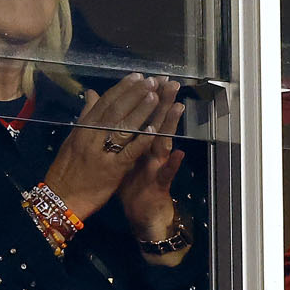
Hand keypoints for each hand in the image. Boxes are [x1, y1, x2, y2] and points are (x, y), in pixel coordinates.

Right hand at [43, 73, 174, 220]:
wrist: (61, 198)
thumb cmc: (66, 169)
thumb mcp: (72, 139)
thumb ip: (85, 116)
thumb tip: (92, 93)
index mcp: (82, 129)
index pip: (104, 103)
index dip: (122, 89)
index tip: (137, 76)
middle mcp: (90, 137)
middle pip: (115, 111)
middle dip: (134, 95)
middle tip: (152, 81)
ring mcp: (100, 153)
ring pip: (122, 127)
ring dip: (140, 111)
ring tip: (155, 96)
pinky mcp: (111, 170)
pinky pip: (128, 152)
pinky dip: (141, 140)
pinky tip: (154, 129)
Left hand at [119, 81, 187, 240]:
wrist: (141, 212)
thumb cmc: (132, 184)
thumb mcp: (122, 158)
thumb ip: (119, 137)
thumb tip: (111, 118)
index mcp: (139, 144)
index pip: (142, 117)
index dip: (144, 99)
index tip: (147, 77)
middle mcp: (151, 151)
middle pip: (156, 124)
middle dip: (162, 103)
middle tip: (170, 82)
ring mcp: (158, 166)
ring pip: (164, 143)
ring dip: (170, 125)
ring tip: (178, 107)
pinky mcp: (160, 184)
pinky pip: (166, 173)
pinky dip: (172, 164)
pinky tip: (178, 153)